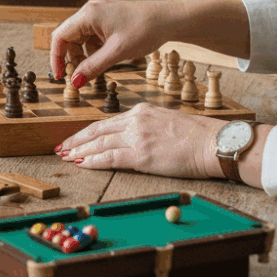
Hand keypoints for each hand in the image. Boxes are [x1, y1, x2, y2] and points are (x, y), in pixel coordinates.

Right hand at [50, 0, 249, 88]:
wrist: (170, 18)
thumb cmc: (146, 30)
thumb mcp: (117, 53)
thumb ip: (93, 68)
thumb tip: (75, 83)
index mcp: (88, 15)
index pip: (60, 36)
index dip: (56, 58)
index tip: (60, 76)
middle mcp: (90, 11)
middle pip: (69, 38)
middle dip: (71, 58)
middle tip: (78, 76)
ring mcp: (99, 14)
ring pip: (80, 38)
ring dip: (83, 56)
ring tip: (94, 69)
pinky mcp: (107, 19)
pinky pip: (92, 37)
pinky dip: (94, 50)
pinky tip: (105, 59)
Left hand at [56, 103, 222, 178]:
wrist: (215, 143)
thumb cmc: (199, 136)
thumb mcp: (168, 121)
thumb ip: (147, 126)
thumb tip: (134, 137)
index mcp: (141, 111)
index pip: (107, 123)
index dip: (88, 132)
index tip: (75, 138)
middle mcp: (135, 121)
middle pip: (97, 131)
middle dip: (76, 140)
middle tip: (61, 147)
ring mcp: (137, 137)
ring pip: (99, 144)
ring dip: (79, 151)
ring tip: (66, 157)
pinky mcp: (141, 155)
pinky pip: (110, 158)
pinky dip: (93, 161)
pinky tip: (82, 164)